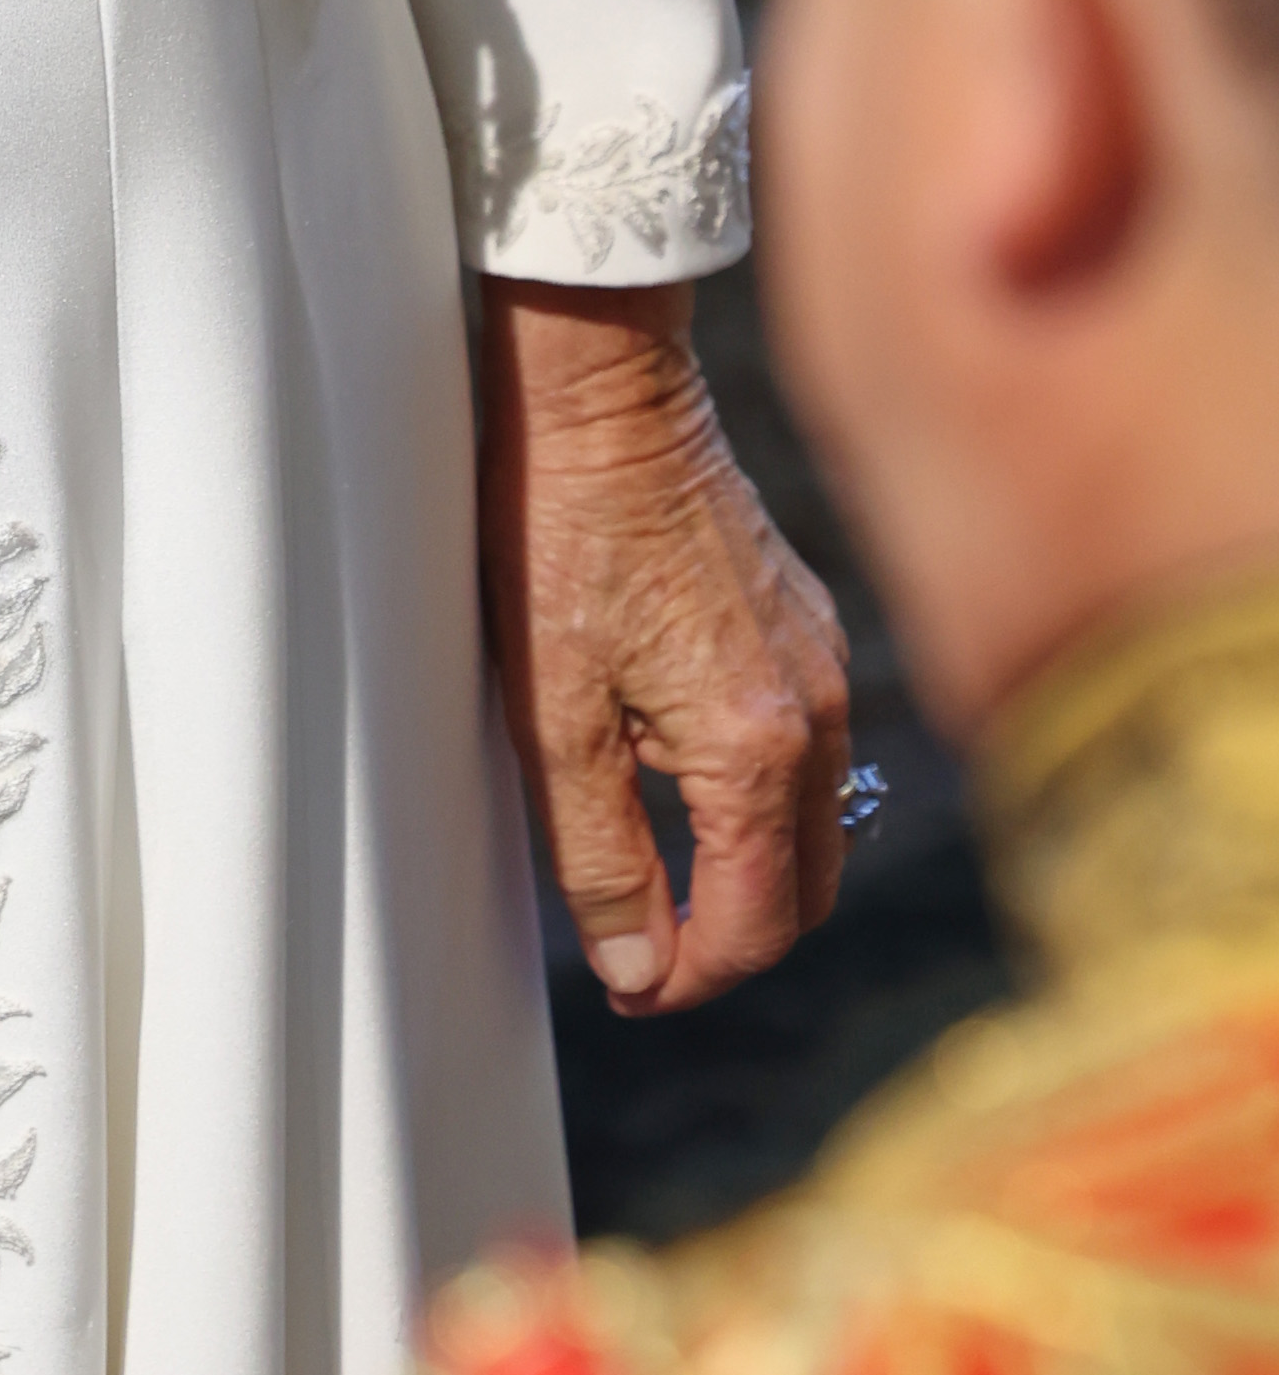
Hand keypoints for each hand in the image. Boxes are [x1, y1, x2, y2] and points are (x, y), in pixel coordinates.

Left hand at [479, 279, 851, 1013]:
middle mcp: (819, 709)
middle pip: (806, 886)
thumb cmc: (559, 528)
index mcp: (759, 746)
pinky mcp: (806, 619)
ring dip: (746, 862)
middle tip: (638, 945)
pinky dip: (756, 789)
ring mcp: (822, 659)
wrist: (598, 387)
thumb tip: (639, 969)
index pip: (759, 923)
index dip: (692, 976)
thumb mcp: (552, 710)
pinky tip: (673, 761)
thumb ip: (602, 852)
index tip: (627, 987)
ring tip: (647, 858)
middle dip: (732, 934)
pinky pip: (806, 743)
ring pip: (812, 817)